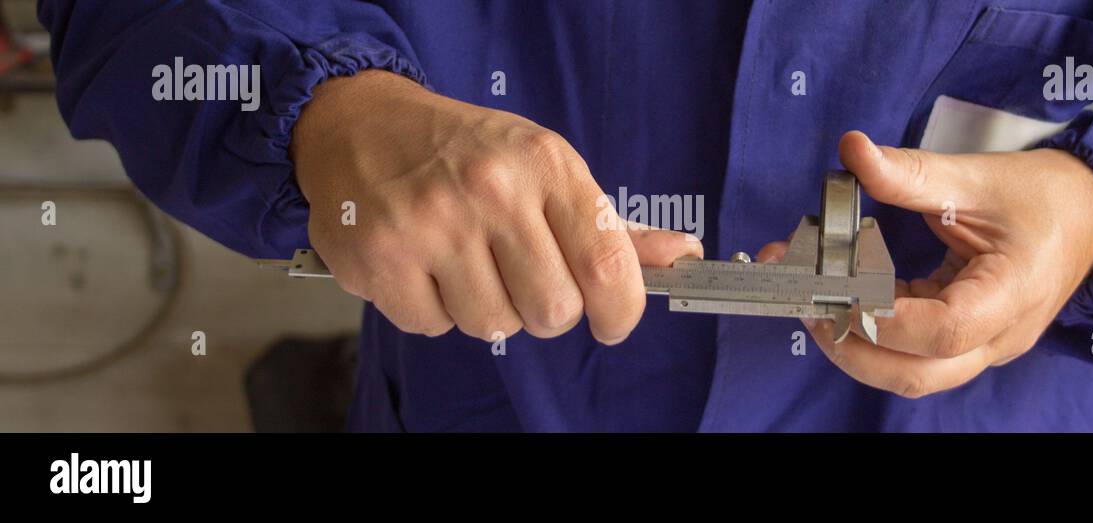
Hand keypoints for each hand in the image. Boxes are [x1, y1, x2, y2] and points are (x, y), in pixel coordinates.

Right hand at [291, 71, 699, 342]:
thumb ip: (610, 224)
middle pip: (553, 310)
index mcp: (545, 165)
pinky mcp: (381, 259)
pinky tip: (423, 267)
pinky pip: (434, 327)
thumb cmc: (467, 153)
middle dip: (544, 310)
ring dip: (485, 308)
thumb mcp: (545, 167)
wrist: (361, 125)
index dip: (621, 311)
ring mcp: (431, 225)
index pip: (607, 265)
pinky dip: (433, 310)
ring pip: (494, 326)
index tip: (612, 320)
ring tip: (463, 262)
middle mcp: (491, 191)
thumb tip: (682, 255)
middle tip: (519, 275)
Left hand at [758, 131, 1092, 397]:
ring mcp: (985, 345)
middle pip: (919, 374)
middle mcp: (1001, 335)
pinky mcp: (970, 341)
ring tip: (817, 305)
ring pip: (914, 374)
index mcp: (1013, 293)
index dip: (884, 316)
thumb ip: (911, 172)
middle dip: (854, 348)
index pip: (944, 329)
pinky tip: (847, 301)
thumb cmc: (1044, 196)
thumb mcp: (977, 176)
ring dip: (859, 348)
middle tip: (808, 306)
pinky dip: (876, 335)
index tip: (837, 288)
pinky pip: (916, 355)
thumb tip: (854, 150)